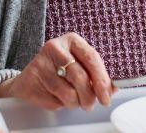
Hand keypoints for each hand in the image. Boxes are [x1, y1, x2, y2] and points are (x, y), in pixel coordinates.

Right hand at [0, 32, 114, 110]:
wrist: (31, 78)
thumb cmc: (60, 71)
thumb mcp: (79, 66)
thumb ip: (96, 75)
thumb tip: (114, 88)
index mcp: (72, 40)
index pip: (92, 59)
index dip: (102, 80)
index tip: (106, 97)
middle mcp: (55, 47)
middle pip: (80, 78)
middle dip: (88, 97)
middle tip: (89, 105)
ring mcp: (41, 62)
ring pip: (68, 93)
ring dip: (74, 103)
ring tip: (72, 100)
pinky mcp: (32, 78)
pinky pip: (54, 100)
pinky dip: (59, 104)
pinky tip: (55, 97)